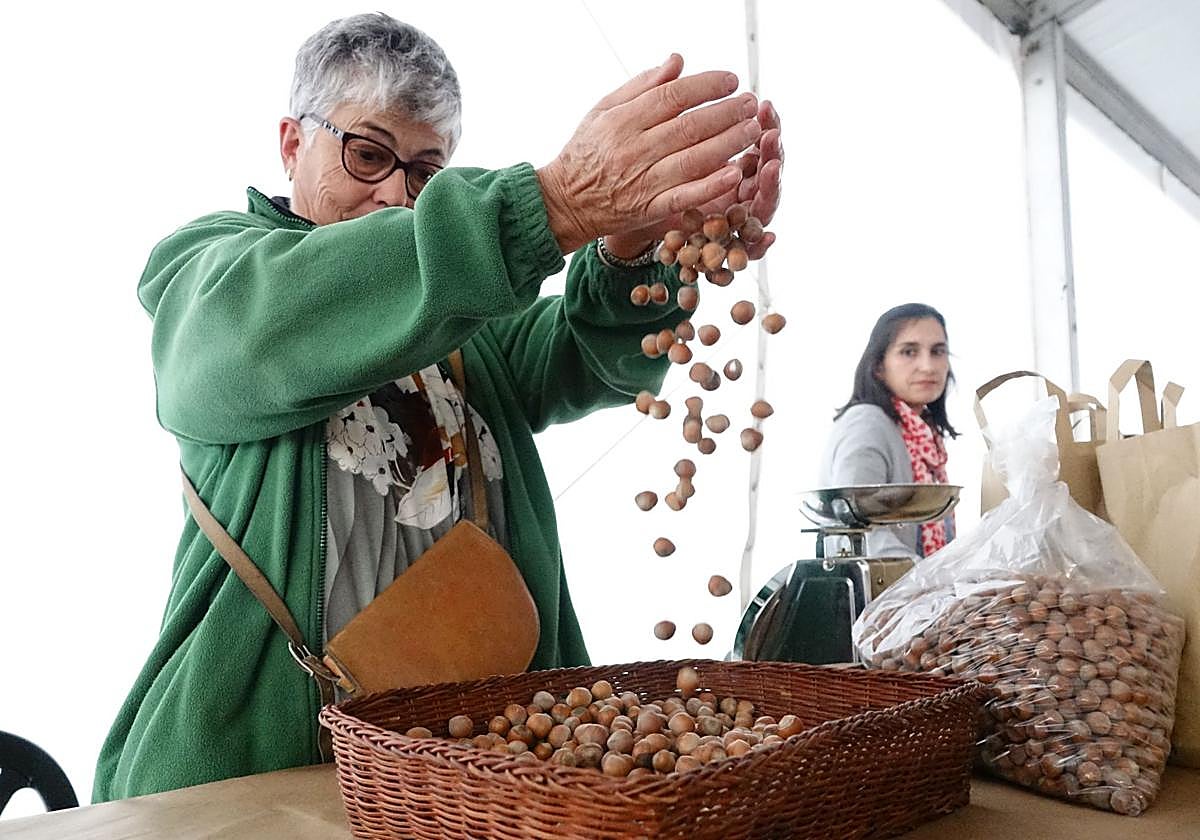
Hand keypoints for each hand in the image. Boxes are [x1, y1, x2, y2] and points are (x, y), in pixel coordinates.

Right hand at [537, 55, 762, 254]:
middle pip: (688, 127)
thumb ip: (642, 85)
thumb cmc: (586, 152)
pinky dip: (710, 186)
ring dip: (727, 144)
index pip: (672, 96)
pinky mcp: (649, 208)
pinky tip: (735, 174)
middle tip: (751, 103)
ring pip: (692, 159)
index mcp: (622, 121)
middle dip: (726, 113)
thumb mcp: (603, 110)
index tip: (732, 80)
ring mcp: (642, 181)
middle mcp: (633, 149)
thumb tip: (677, 61)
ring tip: (753, 131)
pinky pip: (684, 196)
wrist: (565, 201)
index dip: (706, 86)